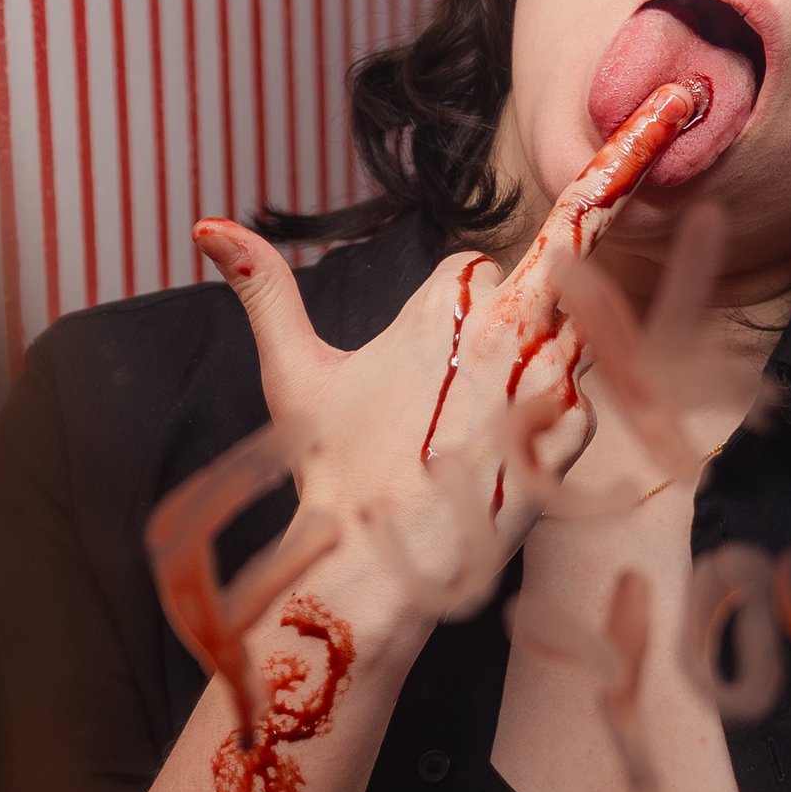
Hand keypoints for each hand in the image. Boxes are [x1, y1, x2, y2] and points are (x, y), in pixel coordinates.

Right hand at [193, 83, 703, 640]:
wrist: (372, 567)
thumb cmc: (329, 470)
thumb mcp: (293, 370)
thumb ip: (263, 288)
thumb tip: (207, 225)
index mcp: (440, 307)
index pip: (475, 268)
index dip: (456, 308)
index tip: (431, 358)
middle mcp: (500, 334)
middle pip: (534, 289)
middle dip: (507, 329)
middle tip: (466, 392)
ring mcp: (541, 385)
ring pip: (568, 339)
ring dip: (535, 370)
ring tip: (480, 427)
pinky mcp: (568, 439)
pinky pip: (583, 403)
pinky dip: (554, 424)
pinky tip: (505, 458)